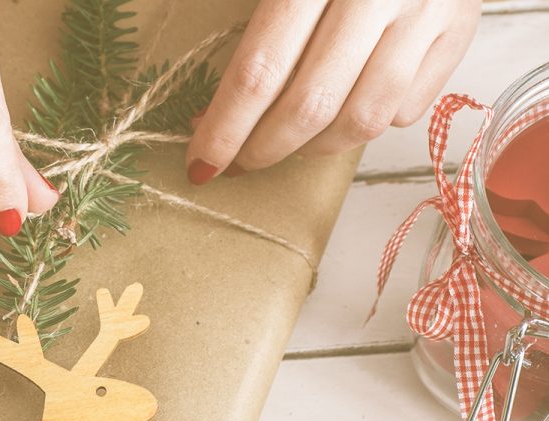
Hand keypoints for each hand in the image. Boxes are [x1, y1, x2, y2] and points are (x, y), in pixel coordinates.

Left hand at [186, 0, 479, 183]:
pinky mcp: (459, 30)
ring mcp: (427, 13)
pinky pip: (407, 108)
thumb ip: (256, 27)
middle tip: (240, 162)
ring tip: (289, 144)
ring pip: (364, 120)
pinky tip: (341, 114)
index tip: (202, 164)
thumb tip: (215, 114)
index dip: (226, 128)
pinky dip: (366, 126)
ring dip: (316, 148)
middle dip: (264, 149)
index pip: (259, 71)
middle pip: (311, 105)